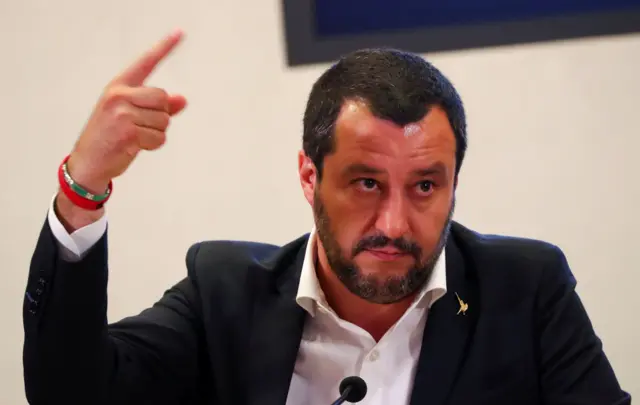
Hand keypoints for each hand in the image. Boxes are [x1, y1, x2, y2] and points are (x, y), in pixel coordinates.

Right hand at [67, 29, 187, 192]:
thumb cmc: (111, 137)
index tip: (180, 33)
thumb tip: (183, 99)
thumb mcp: (130, 115)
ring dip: (156, 133)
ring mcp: (122, 114)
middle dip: (160, 115)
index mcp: (118, 87)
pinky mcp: (128, 133)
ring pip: (164, 120)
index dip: (164, 47)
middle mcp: (119, 96)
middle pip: (163, 98)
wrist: (88, 163)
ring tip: (135, 137)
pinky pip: (159, 138)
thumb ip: (157, 106)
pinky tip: (134, 147)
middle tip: (140, 126)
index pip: (146, 63)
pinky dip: (153, 145)